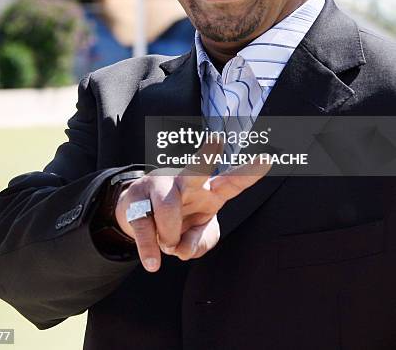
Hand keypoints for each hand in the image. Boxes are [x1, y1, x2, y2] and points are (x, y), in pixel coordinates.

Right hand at [115, 152, 269, 271]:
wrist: (137, 214)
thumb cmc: (177, 223)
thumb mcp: (196, 238)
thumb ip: (198, 244)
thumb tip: (181, 249)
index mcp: (208, 191)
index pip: (231, 182)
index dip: (248, 173)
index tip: (268, 159)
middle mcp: (184, 182)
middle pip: (196, 170)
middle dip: (206, 156)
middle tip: (216, 139)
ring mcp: (159, 186)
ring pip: (167, 207)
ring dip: (168, 236)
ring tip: (167, 244)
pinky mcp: (135, 198)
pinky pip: (143, 225)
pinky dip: (149, 248)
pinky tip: (153, 262)